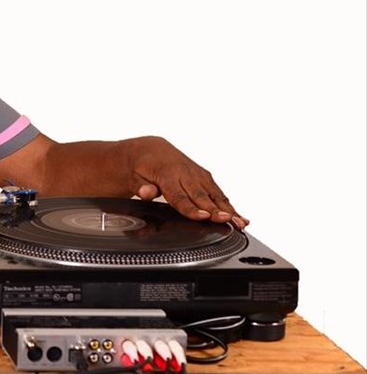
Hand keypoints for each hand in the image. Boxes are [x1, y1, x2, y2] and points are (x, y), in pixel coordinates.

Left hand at [129, 137, 248, 228]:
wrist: (151, 150)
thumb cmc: (142, 166)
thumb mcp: (133, 176)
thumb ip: (140, 186)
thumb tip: (146, 192)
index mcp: (167, 174)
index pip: (179, 196)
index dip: (192, 208)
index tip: (203, 217)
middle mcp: (185, 173)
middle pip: (201, 196)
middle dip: (215, 209)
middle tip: (226, 221)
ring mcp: (198, 174)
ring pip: (214, 195)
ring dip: (228, 210)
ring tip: (240, 223)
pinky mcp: (205, 177)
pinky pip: (219, 193)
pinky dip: (230, 206)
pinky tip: (241, 218)